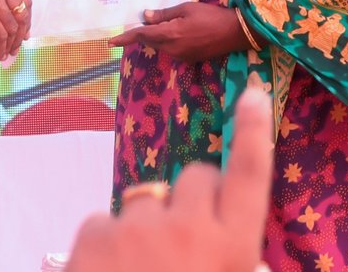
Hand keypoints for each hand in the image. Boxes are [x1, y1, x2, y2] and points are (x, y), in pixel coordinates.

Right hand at [0, 0, 31, 59]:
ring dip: (11, 43)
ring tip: (7, 52)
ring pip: (11, 27)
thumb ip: (0, 0)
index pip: (24, 0)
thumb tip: (15, 23)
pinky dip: (1, 47)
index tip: (25, 31)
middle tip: (17, 45)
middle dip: (21, 33)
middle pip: (21, 14)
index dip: (27, 19)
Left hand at [66, 84, 271, 271]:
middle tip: (187, 235)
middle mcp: (189, 229)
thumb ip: (234, 261)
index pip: (250, 175)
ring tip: (141, 270)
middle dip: (195, 194)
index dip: (253, 130)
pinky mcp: (94, 232)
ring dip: (148, 223)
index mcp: (231, 249)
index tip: (251, 92)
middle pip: (197, 176)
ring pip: (148, 199)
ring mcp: (138, 228)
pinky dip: (107, 241)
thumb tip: (240, 248)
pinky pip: (106, 219)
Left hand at [108, 3, 245, 62]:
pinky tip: (180, 32)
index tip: (111, 42)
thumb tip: (145, 16)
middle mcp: (172, 49)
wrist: (235, 32)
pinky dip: (169, 42)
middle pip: (150, 41)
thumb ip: (164, 15)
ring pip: (161, 46)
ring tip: (167, 23)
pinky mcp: (189, 59)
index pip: (142, 35)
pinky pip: (172, 50)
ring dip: (158, 37)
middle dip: (143, 34)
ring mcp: (181, 56)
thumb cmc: (211, 15)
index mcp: (170, 34)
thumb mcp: (186, 8)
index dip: (125, 38)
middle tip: (141, 23)